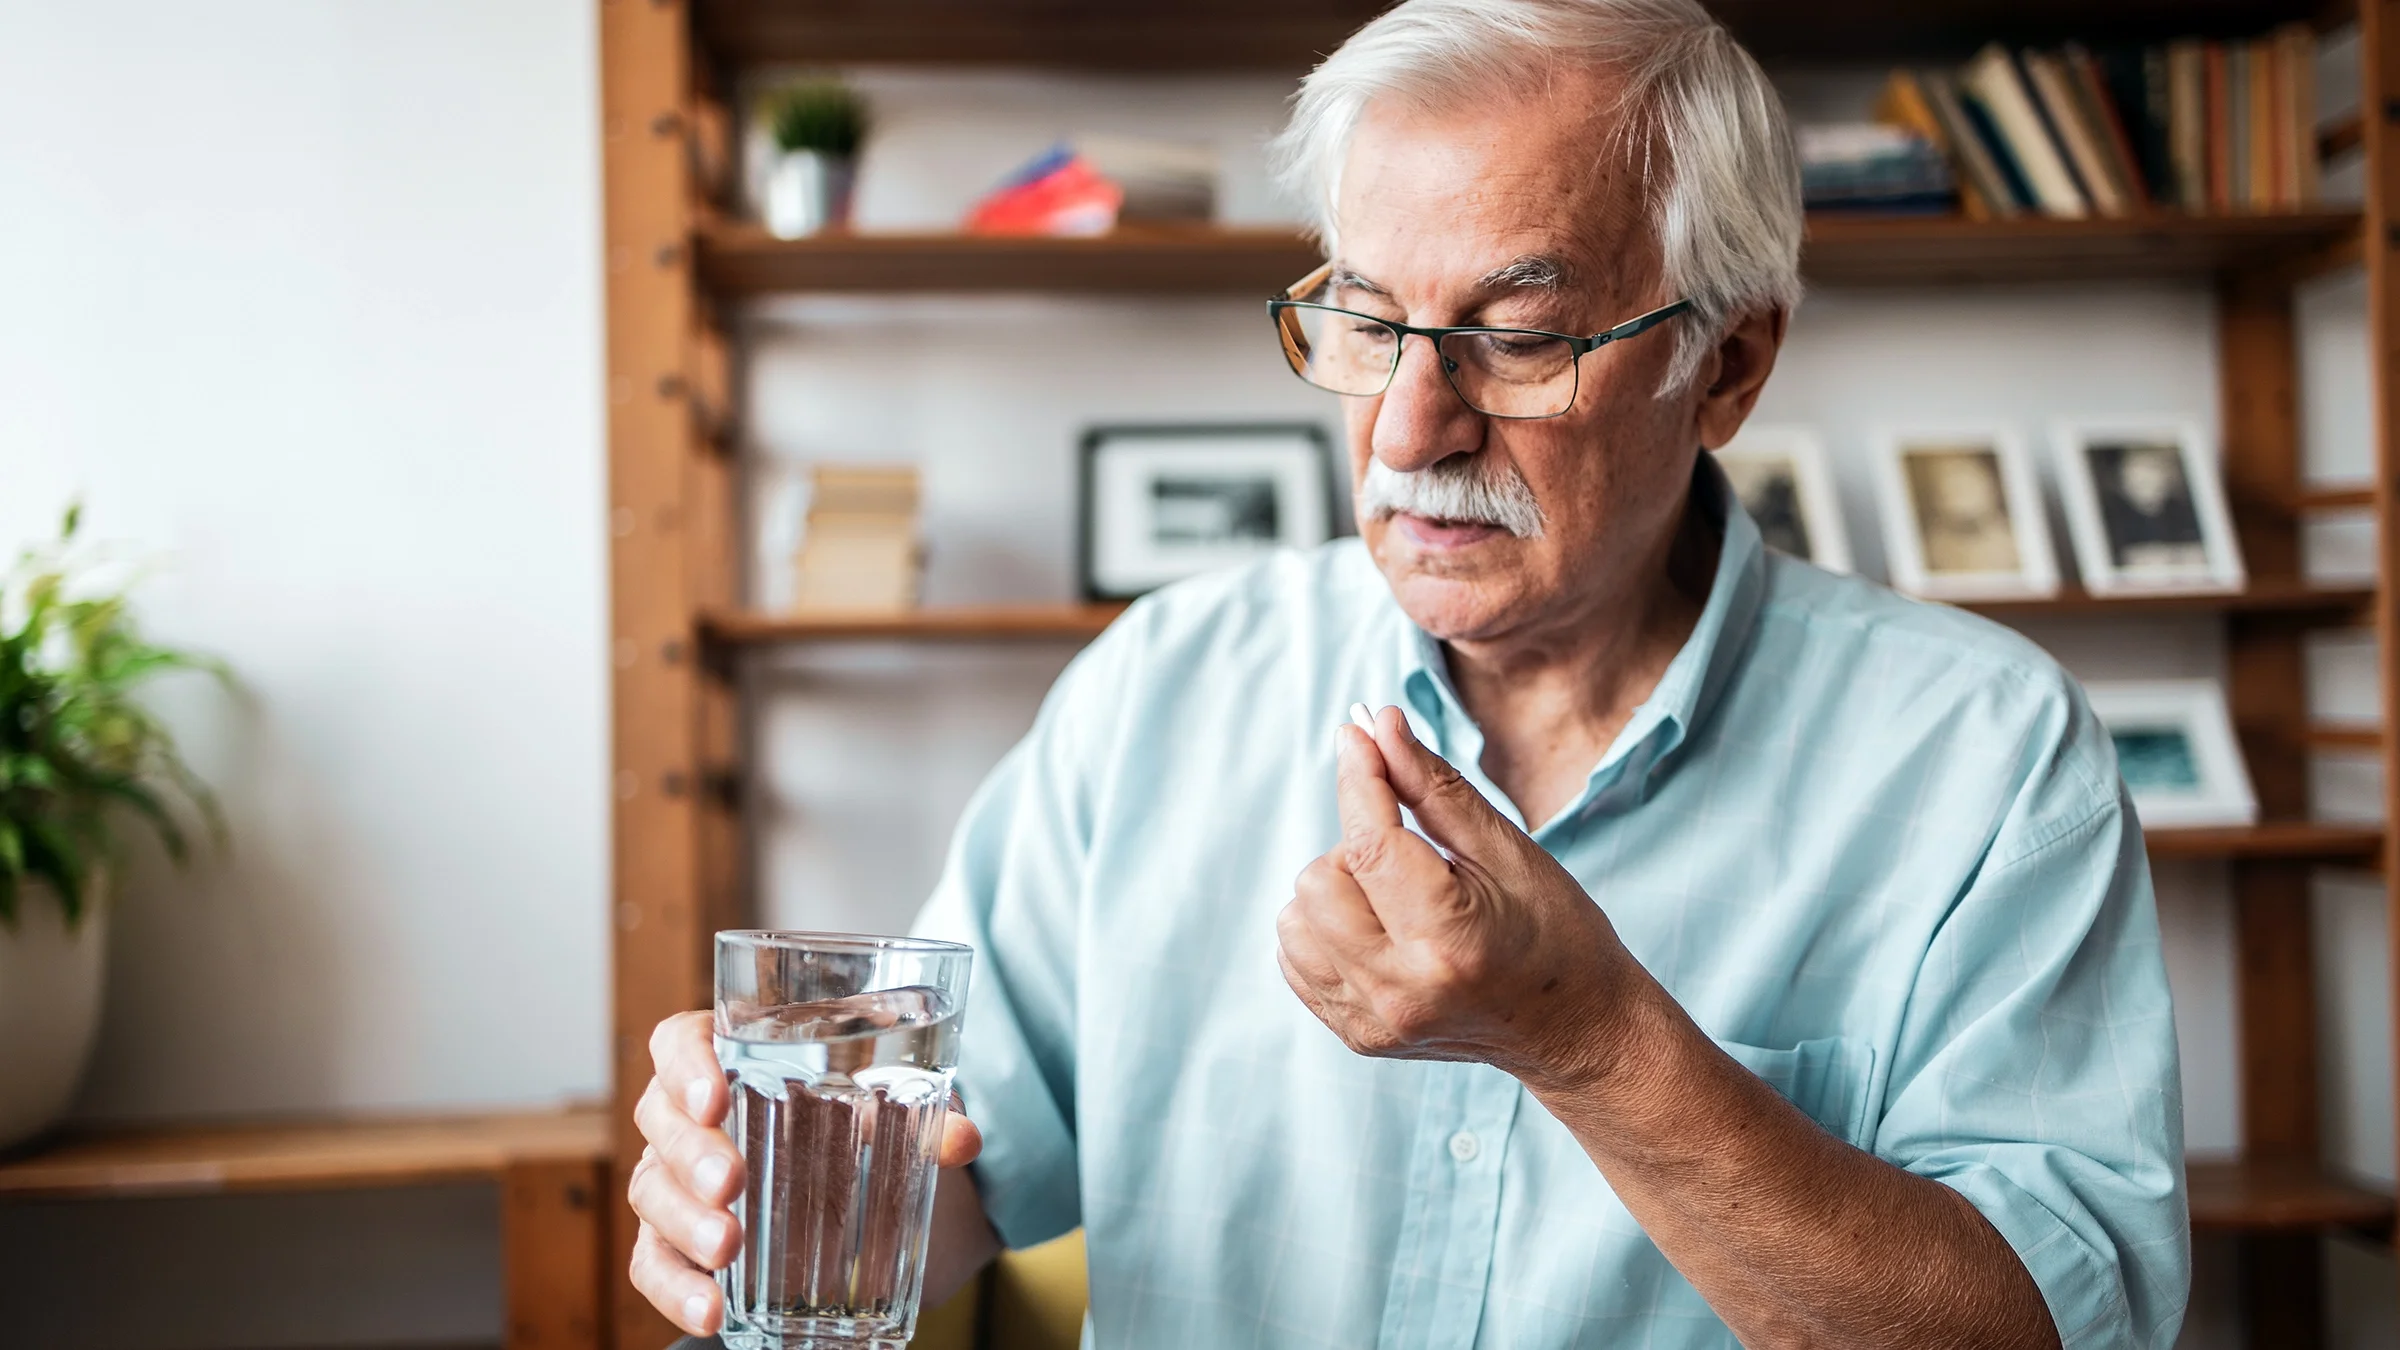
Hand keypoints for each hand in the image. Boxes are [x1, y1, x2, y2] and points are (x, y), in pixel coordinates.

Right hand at [626, 1010, 985, 1335]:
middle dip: (692, 1153)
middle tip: (731, 1183)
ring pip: (651, 1192)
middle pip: (660, 1118)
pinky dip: (675, 1289)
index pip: (681, 1040)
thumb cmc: (868, 1118)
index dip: (686, 1065)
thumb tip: (962, 1140)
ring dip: (684, 1222)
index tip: (715, 1097)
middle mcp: (690, 1113)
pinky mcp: (680, 1241)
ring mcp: (677, 1179)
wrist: (876, 1183)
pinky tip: (709, 1310)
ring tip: (727, 1247)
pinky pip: (654, 1264)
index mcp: (730, 1054)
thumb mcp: (899, 1104)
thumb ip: (927, 1114)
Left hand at [1275, 706, 1648, 1090]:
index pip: (1370, 845)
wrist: (1572, 1028)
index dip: (1359, 779)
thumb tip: (1376, 725)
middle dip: (1357, 849)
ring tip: (1399, 900)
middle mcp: (1399, 991)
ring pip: (1297, 917)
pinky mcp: (1355, 1034)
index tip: (1359, 735)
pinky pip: (1296, 956)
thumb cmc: (1554, 932)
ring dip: (1337, 890)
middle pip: (1318, 880)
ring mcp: (1372, 1021)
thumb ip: (1433, 787)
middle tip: (1416, 860)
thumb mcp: (1507, 850)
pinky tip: (1380, 930)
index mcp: (1446, 942)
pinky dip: (1326, 928)